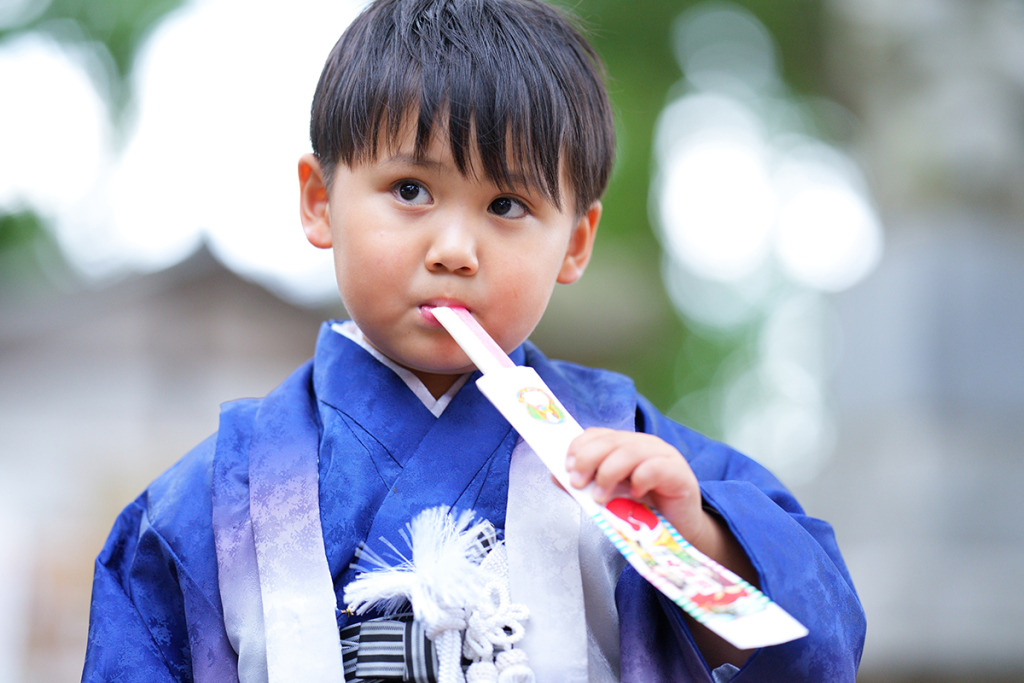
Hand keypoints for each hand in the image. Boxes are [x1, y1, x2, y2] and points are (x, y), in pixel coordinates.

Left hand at [565, 427, 713, 549]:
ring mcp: (663, 456)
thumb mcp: (609, 497)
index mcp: (624, 446)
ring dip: (609, 474)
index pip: (597, 435)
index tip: (567, 467)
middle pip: (610, 441)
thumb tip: (556, 475)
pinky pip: (655, 468)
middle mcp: (643, 445)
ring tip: (601, 498)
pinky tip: (635, 494)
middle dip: (588, 460)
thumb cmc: (644, 512)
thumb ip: (584, 485)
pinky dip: (640, 479)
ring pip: (629, 452)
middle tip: (578, 483)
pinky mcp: (678, 473)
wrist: (680, 531)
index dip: (579, 447)